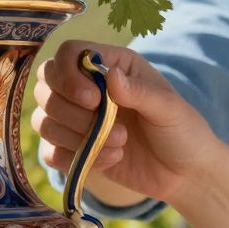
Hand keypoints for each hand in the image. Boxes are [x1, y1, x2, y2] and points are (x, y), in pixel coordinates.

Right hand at [32, 40, 221, 208]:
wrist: (185, 174)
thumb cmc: (182, 131)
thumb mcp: (168, 108)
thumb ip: (139, 91)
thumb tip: (109, 74)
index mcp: (111, 65)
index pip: (68, 53)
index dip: (68, 74)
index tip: (92, 100)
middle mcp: (88, 88)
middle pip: (46, 86)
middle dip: (71, 112)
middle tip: (112, 128)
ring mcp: (78, 120)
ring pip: (43, 120)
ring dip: (77, 137)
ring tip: (120, 145)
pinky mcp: (74, 150)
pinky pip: (49, 152)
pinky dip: (73, 159)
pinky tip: (110, 161)